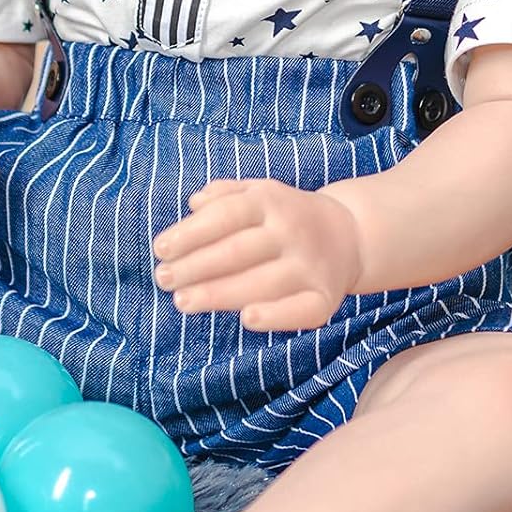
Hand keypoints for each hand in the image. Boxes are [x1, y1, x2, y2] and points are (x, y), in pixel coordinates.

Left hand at [151, 179, 363, 332]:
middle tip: (163, 279)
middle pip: (237, 251)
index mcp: (271, 201)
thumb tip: (194, 204)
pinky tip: (246, 320)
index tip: (160, 249)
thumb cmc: (286, 215)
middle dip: (194, 267)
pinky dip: (275, 317)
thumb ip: (224, 194)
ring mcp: (310, 265)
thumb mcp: (259, 191)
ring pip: (260, 283)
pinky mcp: (326, 297)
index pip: (225, 215)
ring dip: (218, 295)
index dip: (190, 233)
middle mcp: (292, 231)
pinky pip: (300, 311)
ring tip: (182, 302)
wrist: (351, 234)